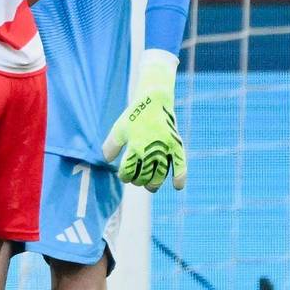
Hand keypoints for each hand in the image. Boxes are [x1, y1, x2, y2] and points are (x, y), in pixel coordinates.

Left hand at [102, 50, 186, 191]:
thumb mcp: (118, 129)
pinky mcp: (176, 146)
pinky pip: (181, 165)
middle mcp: (150, 150)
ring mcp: (165, 149)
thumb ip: (111, 146)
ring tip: (151, 187)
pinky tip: (177, 186)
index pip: (128, 171)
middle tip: (137, 180)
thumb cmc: (134, 117)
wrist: (154, 101)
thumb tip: (108, 161)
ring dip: (154, 183)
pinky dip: (180, 177)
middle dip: (138, 180)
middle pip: (144, 175)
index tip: (124, 176)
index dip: (125, 176)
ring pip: (160, 174)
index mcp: (134, 146)